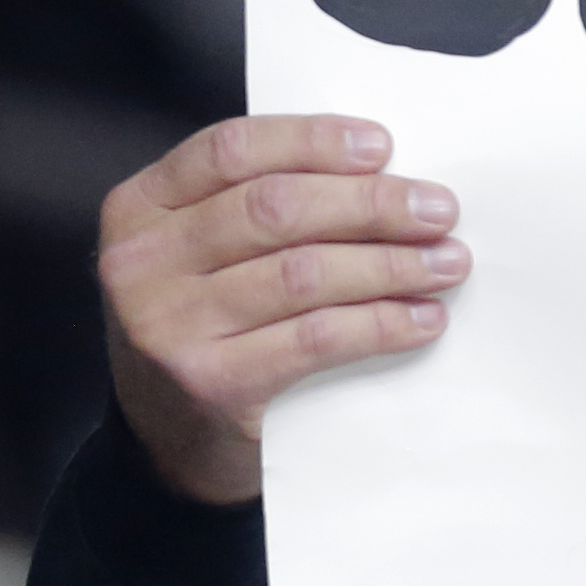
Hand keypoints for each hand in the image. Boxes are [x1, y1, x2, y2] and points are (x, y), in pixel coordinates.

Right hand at [96, 114, 469, 504]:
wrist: (169, 444)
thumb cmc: (204, 327)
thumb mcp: (199, 252)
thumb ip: (255, 206)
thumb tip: (380, 172)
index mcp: (139, 208)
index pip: (231, 149)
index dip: (313, 140)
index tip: (383, 146)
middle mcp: (140, 263)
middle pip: (275, 208)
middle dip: (370, 203)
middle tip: (438, 209)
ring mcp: (170, 326)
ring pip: (303, 272)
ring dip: (391, 264)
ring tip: (446, 262)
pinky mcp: (211, 383)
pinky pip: (316, 338)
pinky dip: (381, 323)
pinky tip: (423, 319)